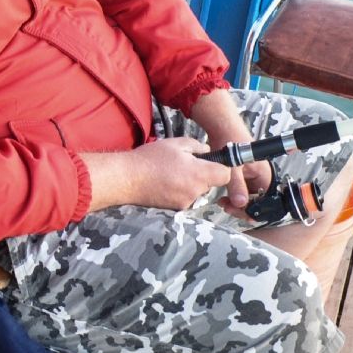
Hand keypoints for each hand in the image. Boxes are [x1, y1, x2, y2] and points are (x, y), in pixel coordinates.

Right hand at [83, 137, 232, 211]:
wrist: (127, 178)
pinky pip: (184, 198)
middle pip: (210, 184)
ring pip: (196, 192)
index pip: (225, 175)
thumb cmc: (150, 158)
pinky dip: (178, 192)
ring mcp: (185, 202)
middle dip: (202, 175)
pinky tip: (164, 183)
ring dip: (189, 184)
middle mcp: (196, 191)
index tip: (210, 162)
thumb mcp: (175, 143)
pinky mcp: (175, 209)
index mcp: (199, 173)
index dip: (220, 167)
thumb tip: (206, 150)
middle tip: (183, 165)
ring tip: (170, 174)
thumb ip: (197, 145)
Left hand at [185, 89, 270, 213]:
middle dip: (242, 207)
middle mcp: (260, 176)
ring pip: (247, 197)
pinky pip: (241, 190)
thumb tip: (240, 203)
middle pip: (256, 200)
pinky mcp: (243, 175)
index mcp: (264, 174)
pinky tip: (223, 197)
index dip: (252, 208)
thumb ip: (236, 186)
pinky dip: (233, 195)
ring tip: (223, 203)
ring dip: (237, 202)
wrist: (221, 126)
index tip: (238, 211)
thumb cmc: (230, 141)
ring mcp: (251, 176)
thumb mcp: (232, 167)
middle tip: (227, 208)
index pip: (265, 199)